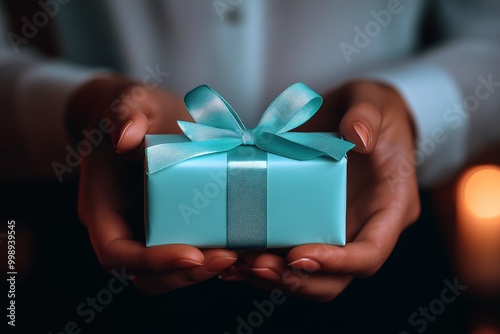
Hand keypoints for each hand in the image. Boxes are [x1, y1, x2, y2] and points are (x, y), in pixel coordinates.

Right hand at [67, 76, 236, 293]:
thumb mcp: (131, 103)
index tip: (192, 255)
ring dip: (205, 270)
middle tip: (228, 257)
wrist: (144, 116)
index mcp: (102, 207)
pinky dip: (213, 257)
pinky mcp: (173, 226)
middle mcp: (123, 227)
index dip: (151, 262)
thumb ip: (127, 113)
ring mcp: (149, 230)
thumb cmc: (133, 110)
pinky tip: (243, 244)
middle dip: (186, 273)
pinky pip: (190, 254)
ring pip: (170, 272)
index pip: (116, 253)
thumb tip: (127, 136)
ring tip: (241, 253)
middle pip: (146, 275)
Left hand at [221, 80, 419, 300]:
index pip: (370, 253)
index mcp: (391, 206)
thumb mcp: (373, 101)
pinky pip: (289, 255)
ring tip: (238, 263)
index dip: (337, 263)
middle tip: (257, 264)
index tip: (298, 255)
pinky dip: (262, 262)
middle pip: (336, 278)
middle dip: (297, 278)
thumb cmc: (373, 109)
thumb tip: (356, 137)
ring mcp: (336, 230)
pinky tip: (233, 257)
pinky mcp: (311, 225)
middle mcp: (364, 228)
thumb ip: (367, 115)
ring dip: (273, 276)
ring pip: (308, 275)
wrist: (356, 115)